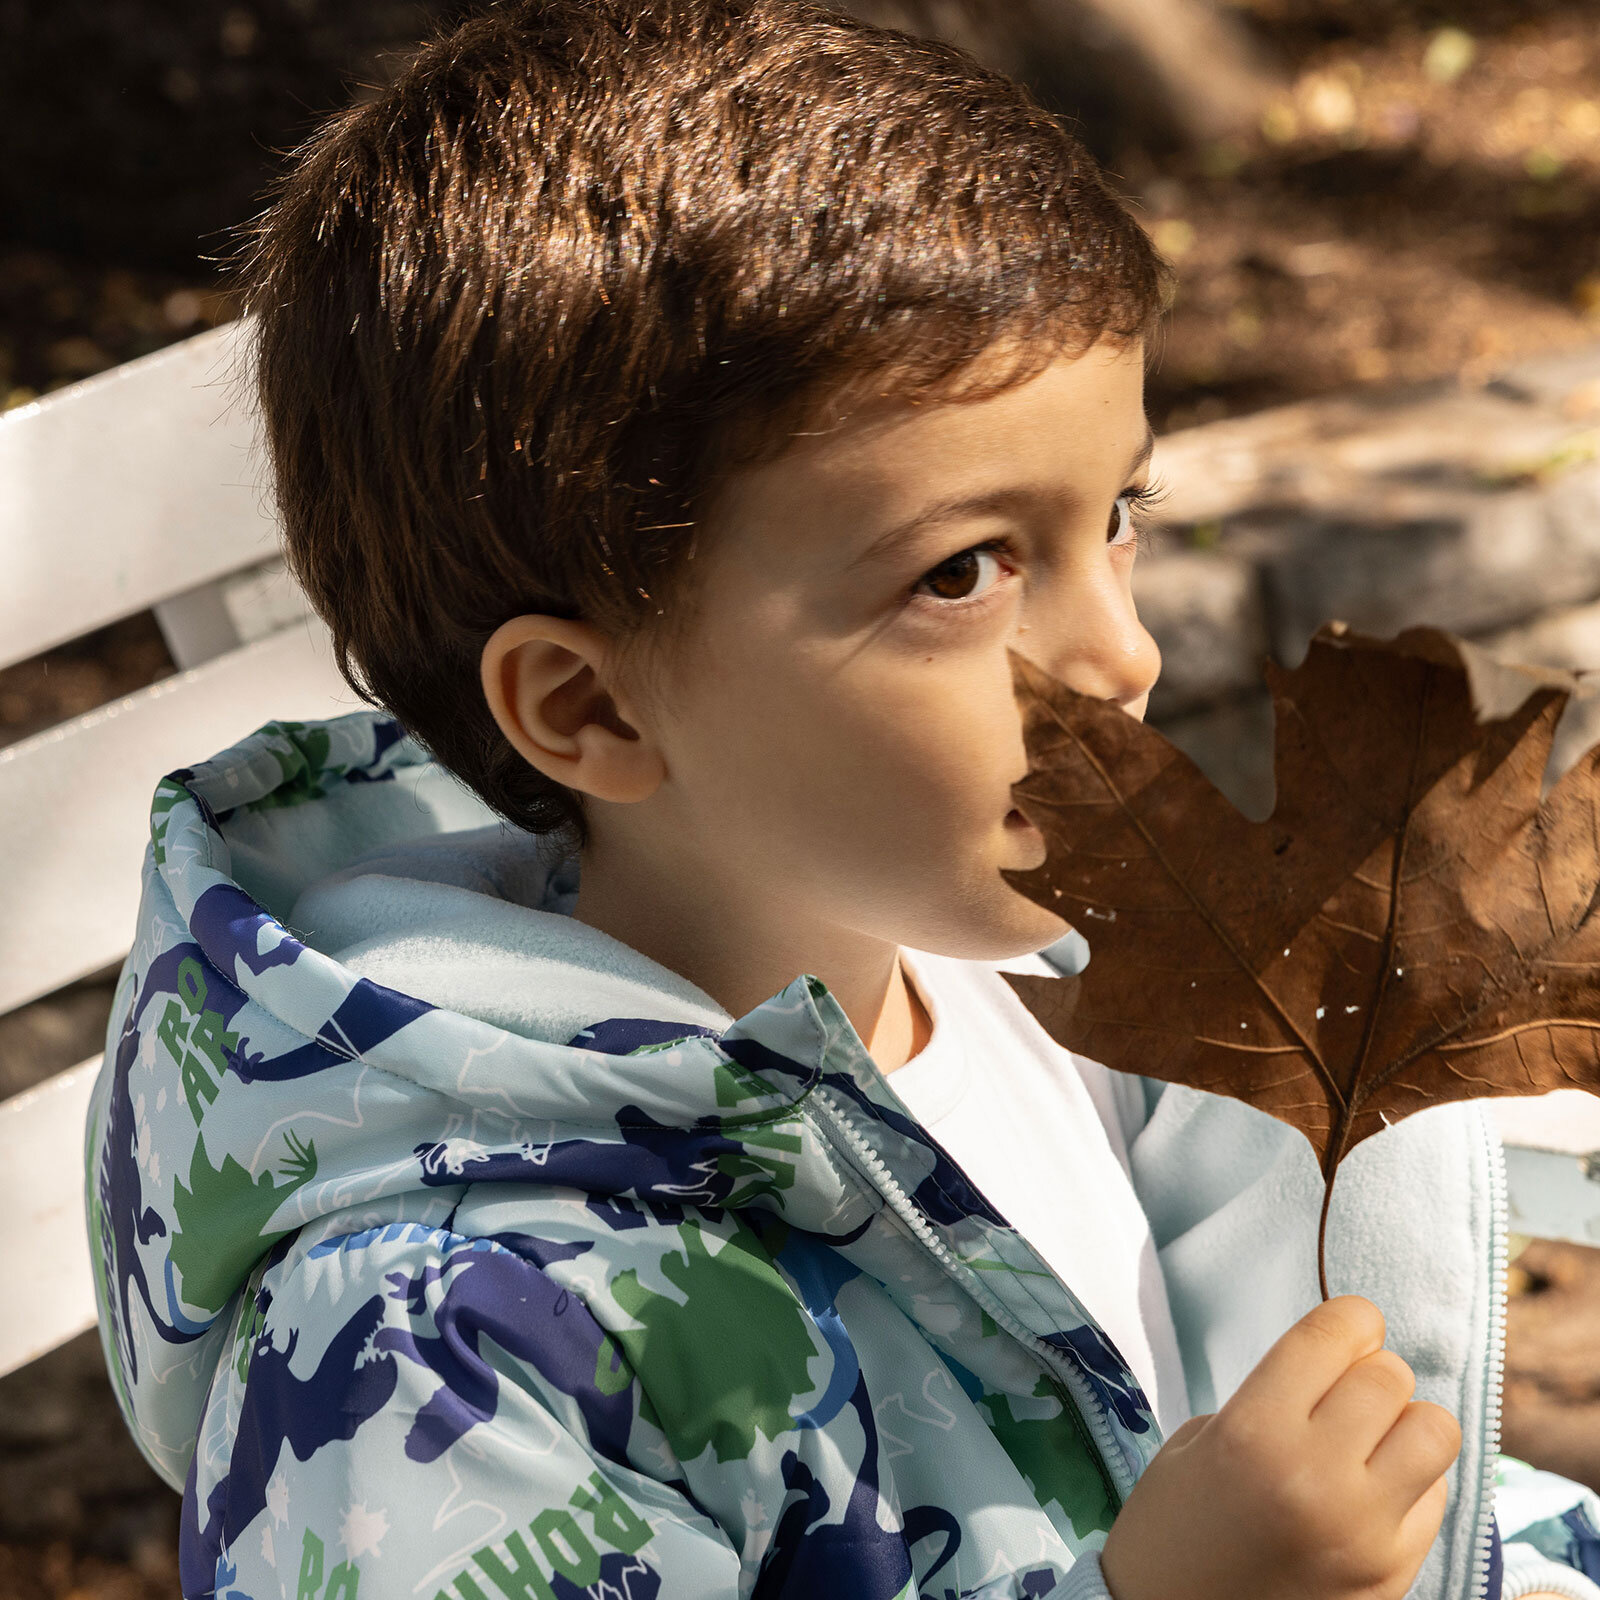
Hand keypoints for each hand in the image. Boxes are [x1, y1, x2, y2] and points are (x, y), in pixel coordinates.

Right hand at [1100, 1295, 1460, 1599]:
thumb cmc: (1171, 1528)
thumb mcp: (1200, 1442)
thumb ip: (1272, 1399)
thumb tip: (1344, 1368)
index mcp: (1254, 1432)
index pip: (1335, 1336)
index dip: (1348, 1319)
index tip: (1344, 1328)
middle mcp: (1317, 1478)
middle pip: (1390, 1377)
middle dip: (1369, 1372)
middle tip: (1343, 1391)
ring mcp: (1364, 1534)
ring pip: (1435, 1431)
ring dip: (1405, 1423)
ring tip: (1370, 1440)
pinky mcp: (1393, 1577)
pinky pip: (1436, 1496)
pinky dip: (1412, 1481)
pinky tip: (1370, 1493)